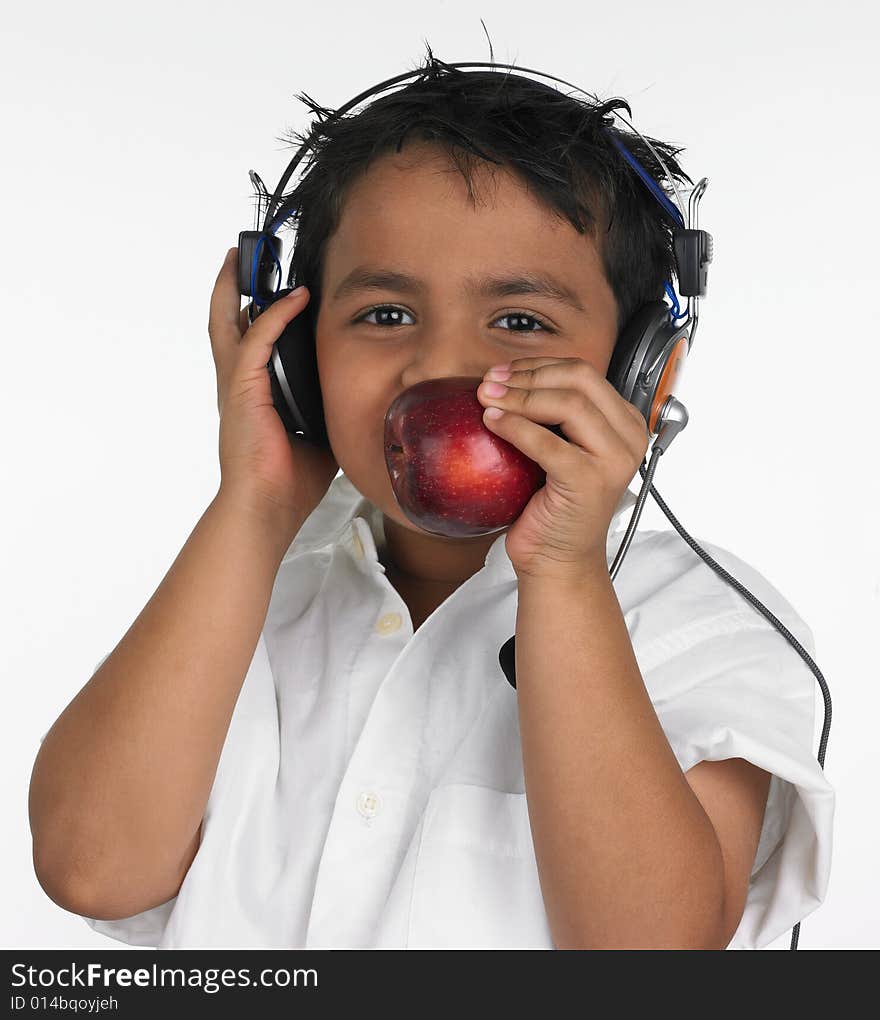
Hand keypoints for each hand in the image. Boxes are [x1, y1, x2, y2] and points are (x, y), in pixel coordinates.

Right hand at [208, 247, 337, 524]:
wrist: (267, 509)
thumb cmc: (288, 482)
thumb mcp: (318, 436)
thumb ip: (328, 409)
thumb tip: (359, 397)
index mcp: (252, 395)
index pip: (247, 341)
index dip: (254, 310)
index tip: (269, 286)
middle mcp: (237, 384)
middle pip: (224, 320)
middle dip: (231, 285)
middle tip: (240, 254)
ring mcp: (235, 385)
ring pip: (227, 320)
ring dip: (237, 285)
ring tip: (245, 255)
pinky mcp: (241, 390)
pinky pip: (257, 340)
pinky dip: (276, 315)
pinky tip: (295, 297)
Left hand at [476, 356, 649, 580]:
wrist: (558, 559)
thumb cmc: (553, 506)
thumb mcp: (559, 448)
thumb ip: (551, 415)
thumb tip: (504, 376)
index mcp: (624, 423)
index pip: (584, 373)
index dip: (539, 365)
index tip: (502, 372)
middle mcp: (628, 438)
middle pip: (579, 380)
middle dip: (528, 375)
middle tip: (490, 383)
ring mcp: (614, 461)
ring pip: (568, 404)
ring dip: (519, 396)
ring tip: (486, 399)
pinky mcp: (590, 481)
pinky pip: (547, 442)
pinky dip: (515, 427)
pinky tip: (491, 422)